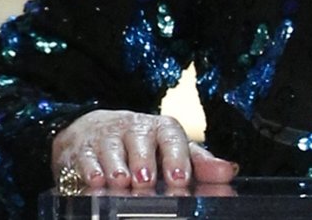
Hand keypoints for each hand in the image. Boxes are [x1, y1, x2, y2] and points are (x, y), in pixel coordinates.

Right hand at [51, 110, 238, 191]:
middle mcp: (135, 129)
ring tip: (122, 183)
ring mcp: (107, 138)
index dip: (175, 159)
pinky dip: (90, 171)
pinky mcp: (82, 150)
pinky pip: (85, 160)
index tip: (179, 180)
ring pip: (112, 151)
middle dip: (144, 165)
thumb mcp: (174, 151)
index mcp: (162, 129)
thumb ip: (201, 164)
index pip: (172, 139)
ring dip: (117, 169)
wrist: (96, 130)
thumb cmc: (144, 146)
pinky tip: (95, 182)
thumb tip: (229, 172)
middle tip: (147, 183)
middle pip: (141, 143)